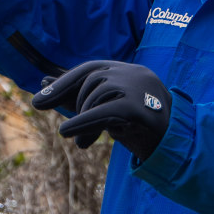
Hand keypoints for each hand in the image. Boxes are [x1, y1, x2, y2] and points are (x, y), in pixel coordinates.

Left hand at [33, 60, 173, 159]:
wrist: (175, 144)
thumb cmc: (138, 126)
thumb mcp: (106, 109)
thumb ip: (79, 98)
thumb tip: (42, 86)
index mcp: (126, 70)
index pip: (88, 69)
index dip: (61, 84)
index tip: (38, 100)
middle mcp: (133, 72)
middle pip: (90, 81)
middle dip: (73, 106)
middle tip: (65, 133)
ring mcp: (138, 87)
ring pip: (96, 96)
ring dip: (83, 121)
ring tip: (84, 144)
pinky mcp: (139, 107)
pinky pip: (102, 112)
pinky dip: (82, 122)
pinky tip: (67, 133)